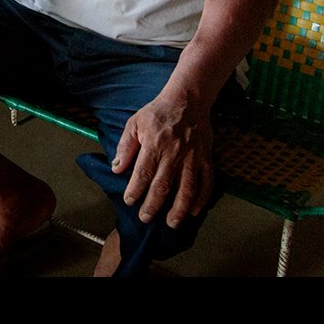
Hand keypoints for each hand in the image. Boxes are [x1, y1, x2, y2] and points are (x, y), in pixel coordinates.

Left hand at [112, 92, 214, 228]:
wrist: (187, 99)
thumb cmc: (158, 112)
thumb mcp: (135, 123)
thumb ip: (126, 146)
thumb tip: (116, 168)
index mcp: (154, 143)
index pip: (143, 173)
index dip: (135, 190)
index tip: (129, 201)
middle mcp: (174, 152)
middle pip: (163, 186)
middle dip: (153, 206)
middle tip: (145, 218)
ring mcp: (192, 157)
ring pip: (187, 189)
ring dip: (178, 209)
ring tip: (171, 223)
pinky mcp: (206, 158)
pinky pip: (207, 182)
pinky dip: (201, 199)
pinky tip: (193, 211)